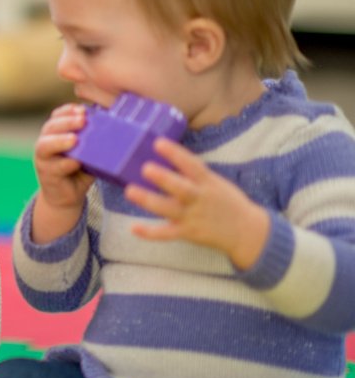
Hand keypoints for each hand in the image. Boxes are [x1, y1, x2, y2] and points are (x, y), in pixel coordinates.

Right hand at [30, 103, 93, 242]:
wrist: (67, 196)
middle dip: (66, 122)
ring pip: (45, 146)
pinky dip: (65, 164)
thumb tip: (119, 123)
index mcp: (55, 133)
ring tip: (74, 140)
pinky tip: (75, 162)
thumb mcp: (88, 151)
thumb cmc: (80, 169)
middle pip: (50, 127)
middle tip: (82, 120)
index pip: (58, 116)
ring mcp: (43, 159)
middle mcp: (45, 143)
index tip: (82, 109)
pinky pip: (54, 167)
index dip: (68, 111)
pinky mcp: (47, 176)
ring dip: (60, 141)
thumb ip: (94, 139)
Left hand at [126, 138, 270, 269]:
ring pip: (168, 209)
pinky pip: (167, 234)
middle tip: (145, 168)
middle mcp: (200, 198)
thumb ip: (194, 174)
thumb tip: (169, 157)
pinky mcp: (188, 233)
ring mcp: (193, 217)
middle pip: (181, 188)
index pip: (192, 165)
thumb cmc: (227, 202)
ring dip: (148, 201)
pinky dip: (150, 233)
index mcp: (208, 183)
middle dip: (164, 179)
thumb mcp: (216, 183)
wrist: (248, 232)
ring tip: (130, 191)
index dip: (175, 153)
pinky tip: (133, 228)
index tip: (158, 142)